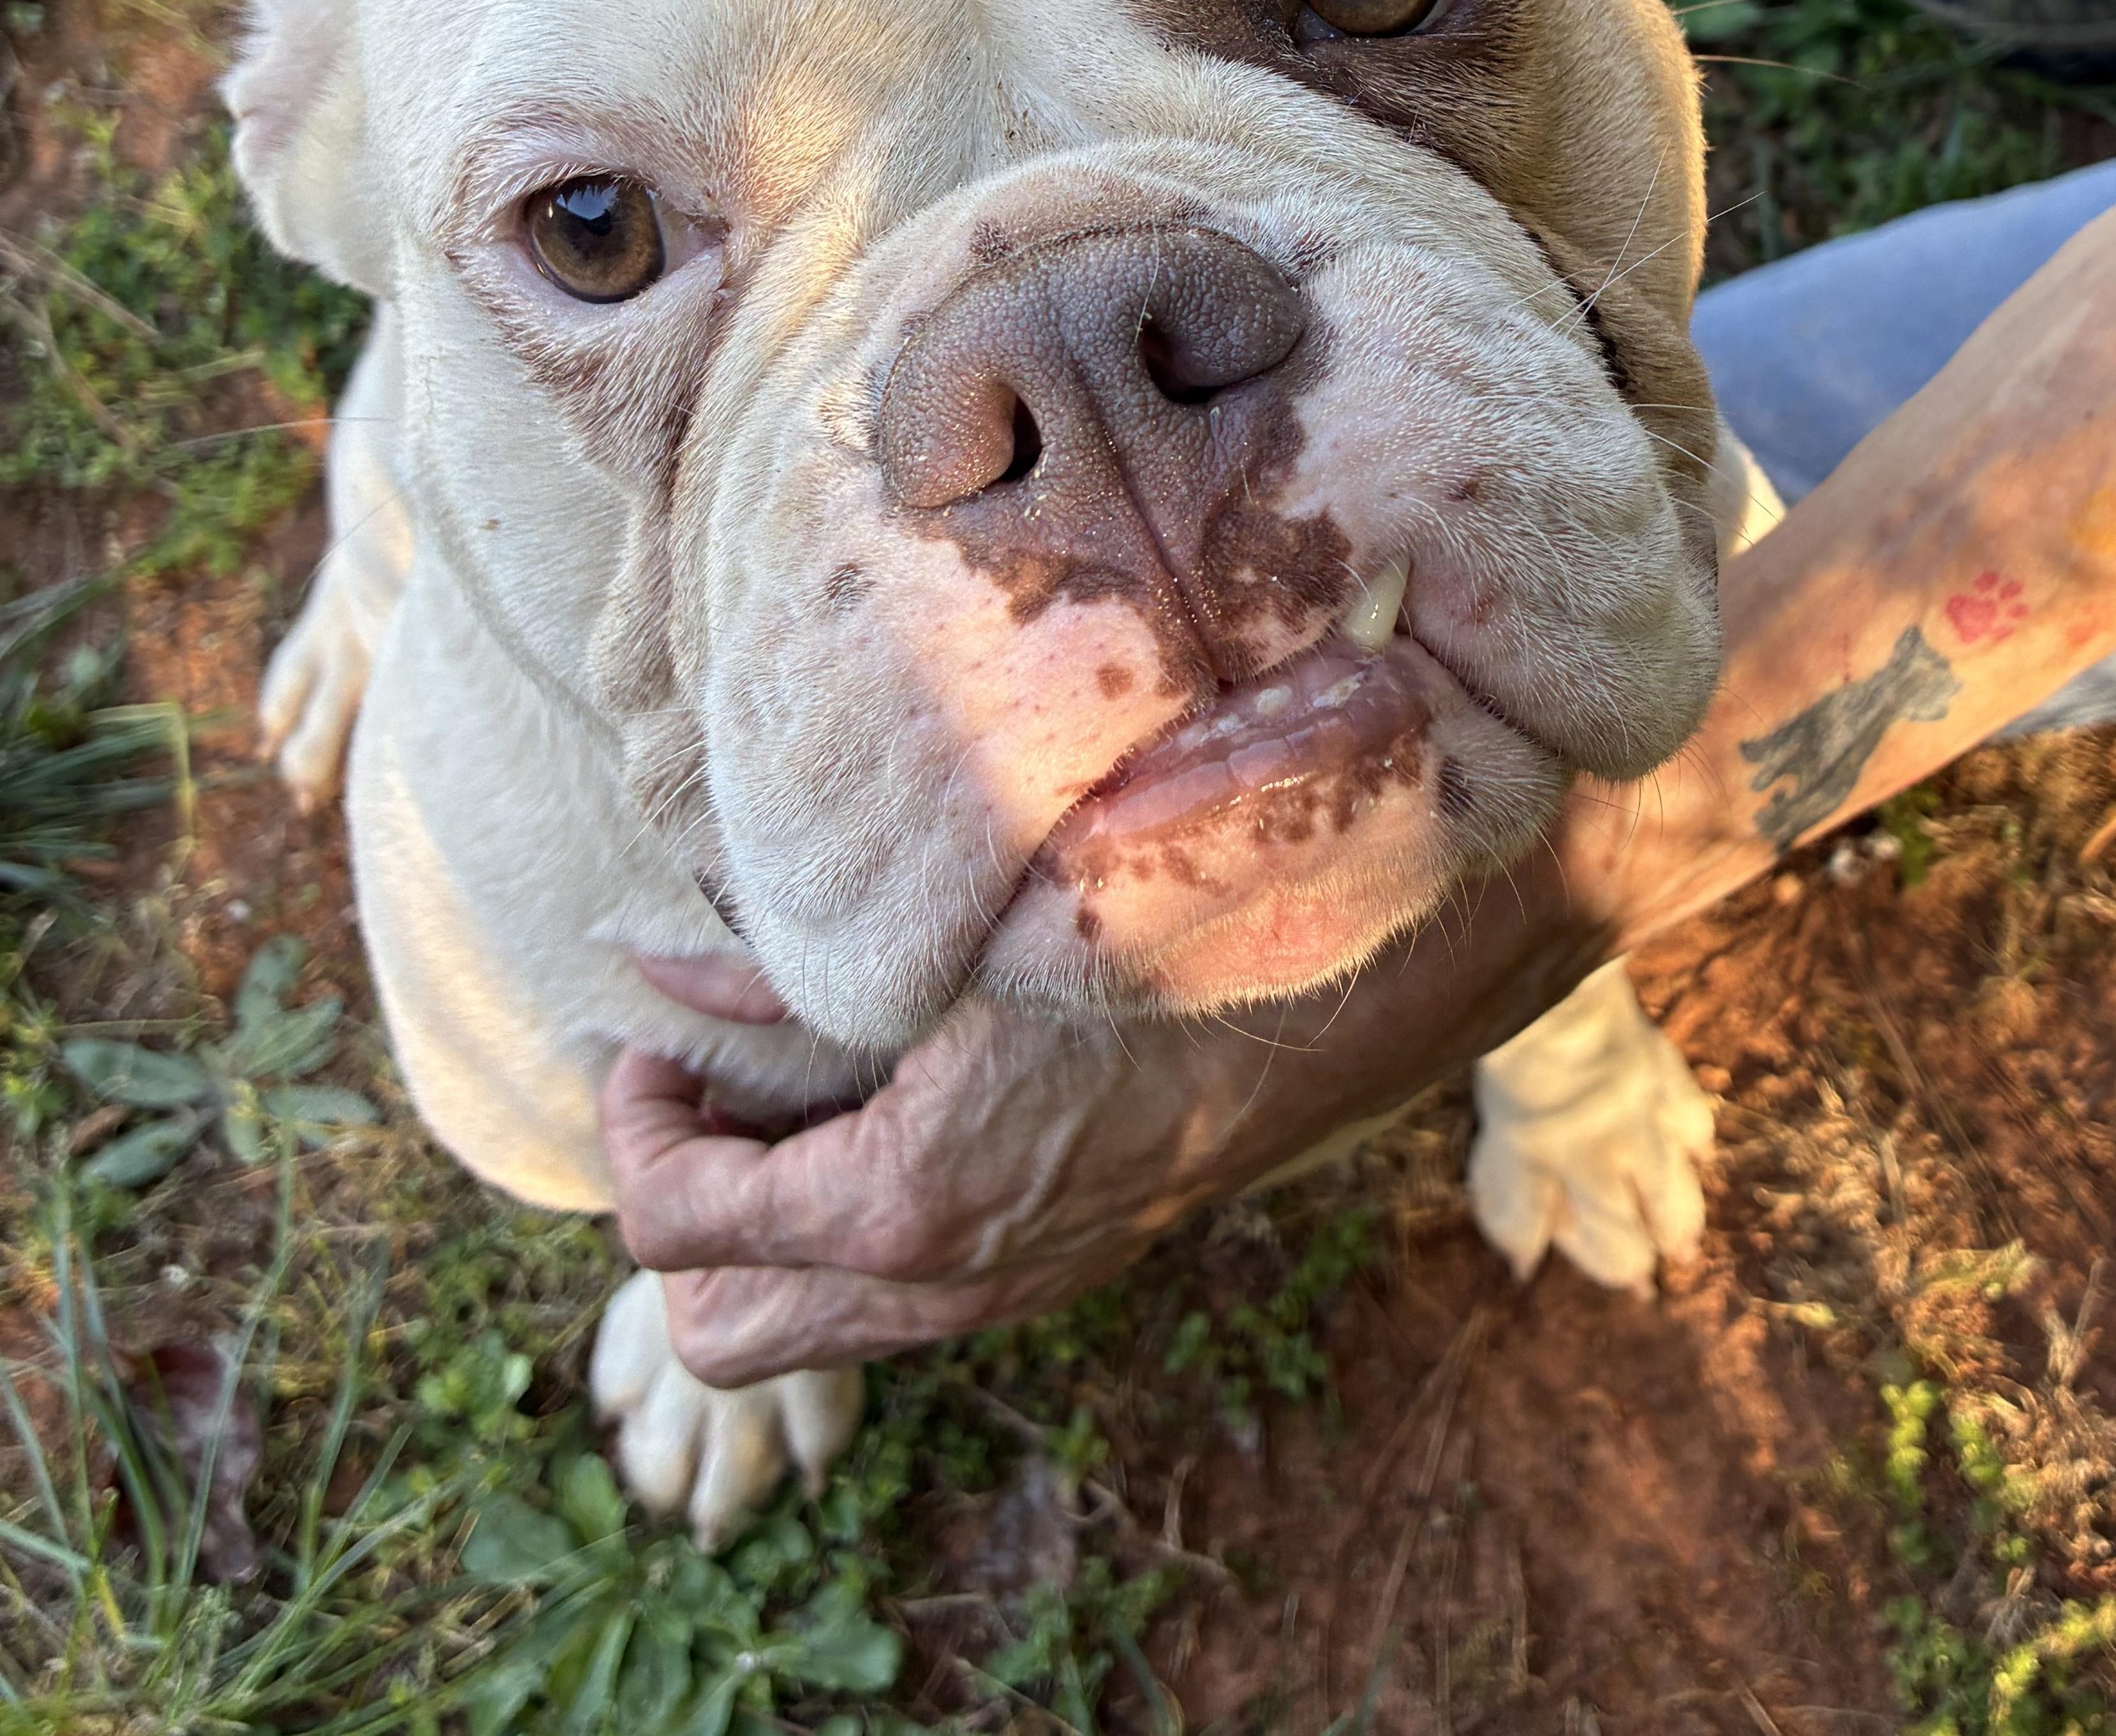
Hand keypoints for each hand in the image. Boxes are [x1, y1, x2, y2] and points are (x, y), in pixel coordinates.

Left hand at [601, 814, 1649, 1384]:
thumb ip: (787, 956)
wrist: (1337, 974)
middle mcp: (951, 1278)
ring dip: (763, 1243)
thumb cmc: (1143, 917)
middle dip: (678, 1216)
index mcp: (908, 1196)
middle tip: (700, 1096)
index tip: (651, 1044)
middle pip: (718, 1339)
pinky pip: (905, 1305)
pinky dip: (852, 1240)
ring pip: (813, 1339)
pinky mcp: (1060, 1270)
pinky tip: (886, 1118)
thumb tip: (648, 956)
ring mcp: (1012, 1290)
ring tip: (784, 1111)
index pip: (677, 1224)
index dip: (636, 1129)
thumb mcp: (947, 927)